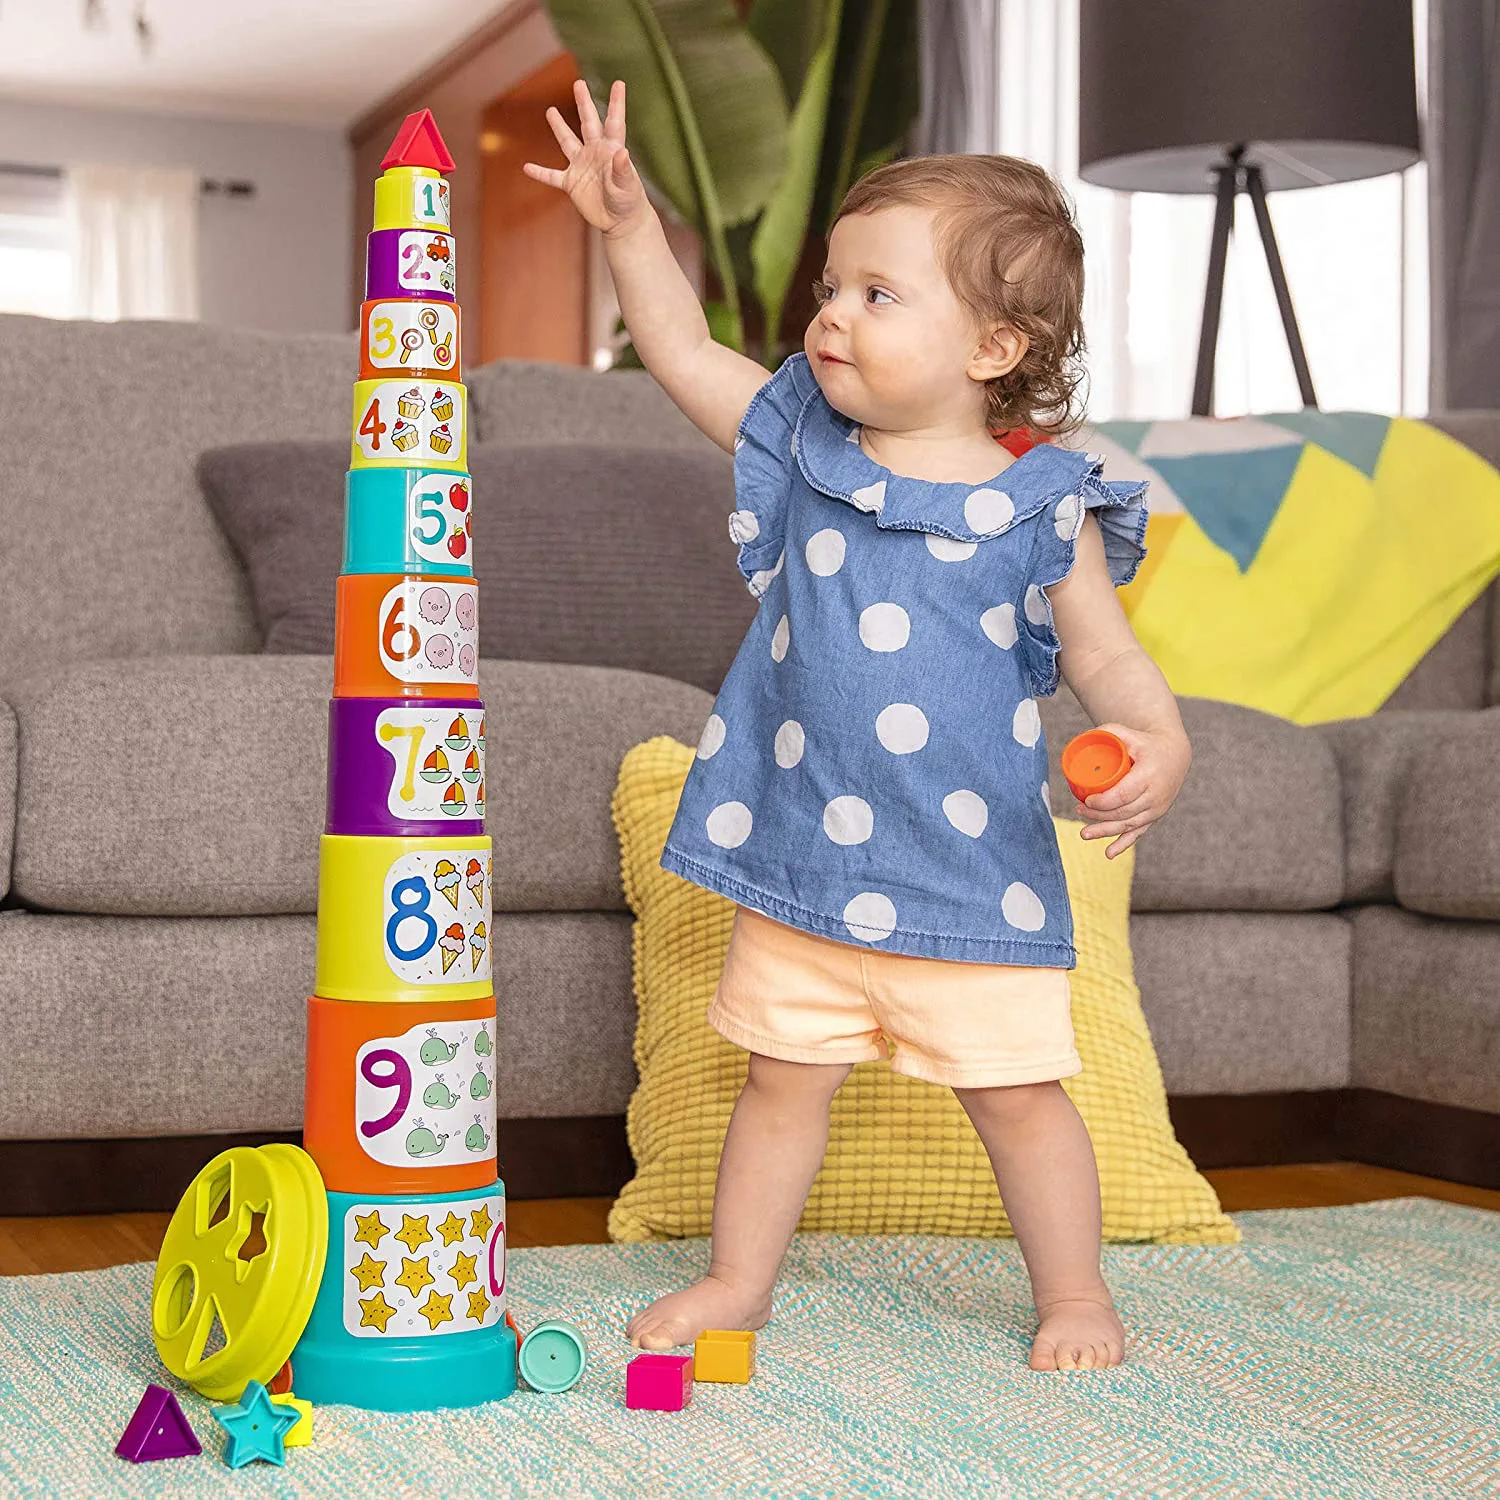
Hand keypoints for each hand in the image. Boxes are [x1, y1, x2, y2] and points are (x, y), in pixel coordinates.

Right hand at [523, 79, 647, 236]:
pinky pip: (552, 176)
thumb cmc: (629, 202)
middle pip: (588, 123)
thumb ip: (623, 169)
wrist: (622, 223)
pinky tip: (526, 168)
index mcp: (611, 150)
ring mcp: (582, 167)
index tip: (619, 83)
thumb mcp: (628, 186)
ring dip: (559, 128)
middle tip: (578, 83)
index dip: (616, 103)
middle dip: (583, 103)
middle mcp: (595, 153)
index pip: (614, 122)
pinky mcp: (572, 184)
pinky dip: (540, 173)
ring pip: (567, 143)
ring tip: (550, 111)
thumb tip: (622, 152)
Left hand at [1073, 722, 1189, 858]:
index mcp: (1149, 776)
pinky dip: (1124, 844)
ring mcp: (1158, 808)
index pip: (1124, 795)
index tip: (1087, 800)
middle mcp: (1156, 795)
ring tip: (1084, 833)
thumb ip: (1107, 731)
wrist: (1175, 754)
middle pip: (1124, 812)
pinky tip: (1109, 854)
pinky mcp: (1156, 815)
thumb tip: (1080, 739)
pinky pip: (1139, 832)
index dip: (1104, 802)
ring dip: (1105, 831)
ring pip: (1129, 824)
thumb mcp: (1129, 733)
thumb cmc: (1146, 743)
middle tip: (1079, 810)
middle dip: (1098, 815)